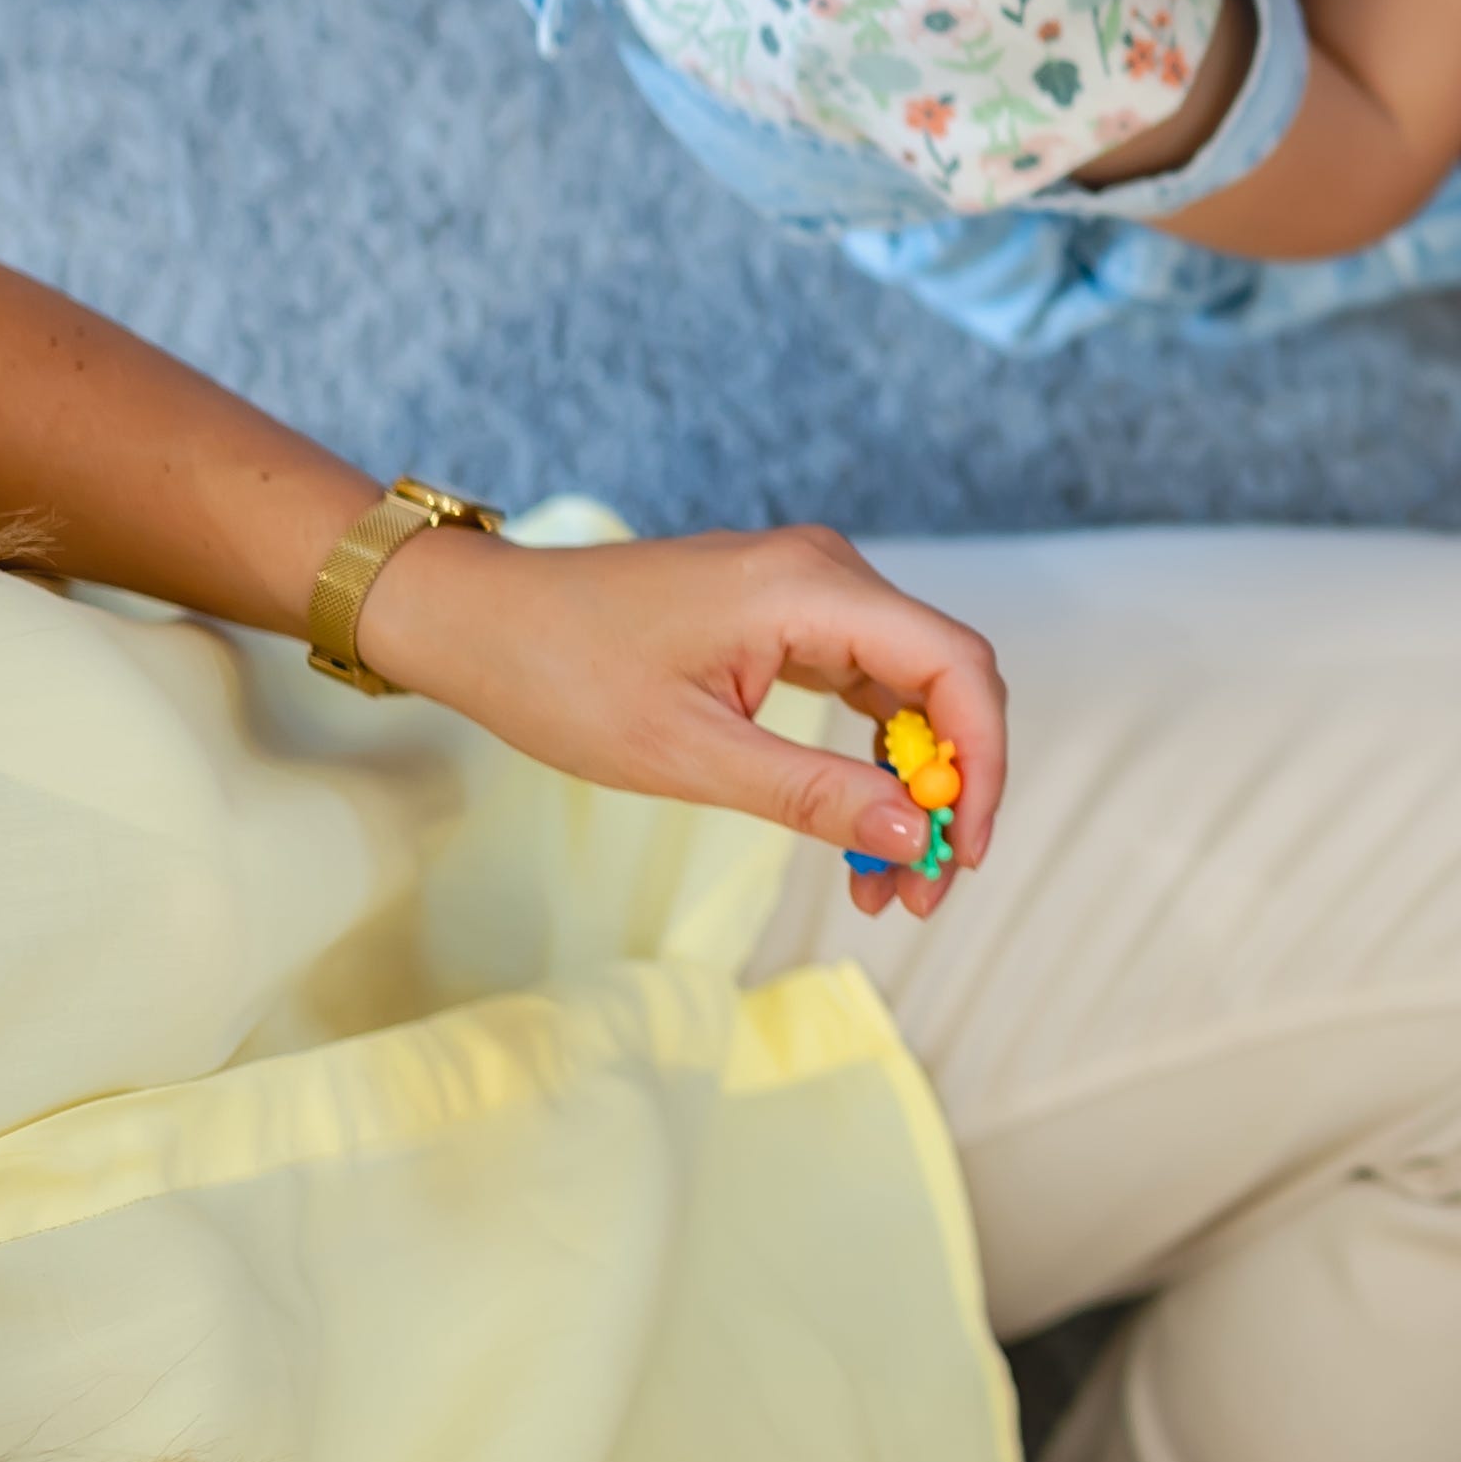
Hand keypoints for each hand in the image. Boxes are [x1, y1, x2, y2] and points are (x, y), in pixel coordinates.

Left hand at [351, 523, 1009, 916]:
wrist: (481, 621)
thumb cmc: (564, 675)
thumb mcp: (689, 754)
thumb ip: (813, 792)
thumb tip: (915, 835)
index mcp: (810, 587)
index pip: (954, 666)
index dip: (979, 762)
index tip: (960, 851)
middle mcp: (827, 572)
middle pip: (943, 680)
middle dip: (947, 790)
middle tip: (919, 889)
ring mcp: (809, 589)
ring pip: (908, 691)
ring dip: (909, 784)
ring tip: (886, 881)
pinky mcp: (787, 614)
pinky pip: (864, 684)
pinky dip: (870, 758)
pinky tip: (857, 826)